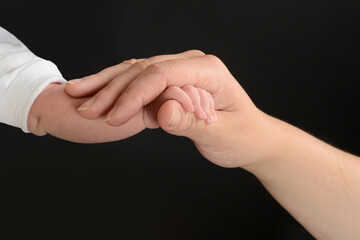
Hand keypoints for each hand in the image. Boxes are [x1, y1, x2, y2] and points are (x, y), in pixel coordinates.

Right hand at [65, 50, 275, 167]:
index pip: (162, 74)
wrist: (252, 138)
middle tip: (88, 111)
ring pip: (137, 73)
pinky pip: (141, 81)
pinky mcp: (173, 81)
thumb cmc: (242, 136)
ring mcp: (181, 70)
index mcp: (208, 70)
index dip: (135, 95)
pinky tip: (98, 94)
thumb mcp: (221, 135)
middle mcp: (192, 64)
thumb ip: (191, 123)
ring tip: (83, 101)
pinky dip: (118, 89)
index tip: (114, 117)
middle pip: (145, 71)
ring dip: (110, 88)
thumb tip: (162, 110)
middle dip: (115, 92)